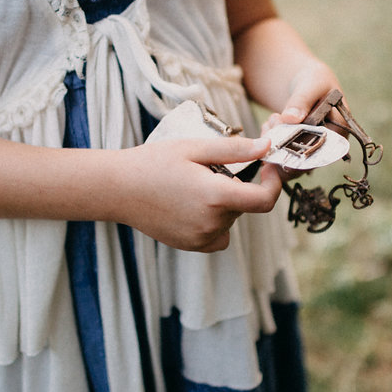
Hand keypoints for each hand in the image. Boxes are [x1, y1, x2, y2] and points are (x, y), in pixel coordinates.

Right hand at [117, 137, 281, 252]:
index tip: (268, 169)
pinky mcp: (190, 245)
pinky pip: (218, 236)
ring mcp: (200, 238)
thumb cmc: (153, 162)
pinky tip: (195, 206)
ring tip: (195, 185)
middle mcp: (211, 222)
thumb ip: (235, 149)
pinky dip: (216, 222)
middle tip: (214, 169)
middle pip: (244, 205)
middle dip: (239, 186)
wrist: (118, 189)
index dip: (273, 184)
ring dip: (225, 203)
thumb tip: (267, 146)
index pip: (264, 200)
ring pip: (230, 219)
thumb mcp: (194, 147)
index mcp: (215, 196)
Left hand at [260, 61, 344, 179]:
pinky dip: (271, 143)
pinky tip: (267, 127)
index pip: (327, 148)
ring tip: (270, 122)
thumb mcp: (311, 84)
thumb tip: (290, 118)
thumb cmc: (314, 81)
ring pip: (291, 158)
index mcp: (341, 129)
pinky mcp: (297, 149)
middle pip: (307, 158)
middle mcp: (328, 144)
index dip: (305, 148)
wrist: (304, 84)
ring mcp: (312, 149)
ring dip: (276, 144)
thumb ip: (302, 100)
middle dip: (286, 144)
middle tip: (273, 123)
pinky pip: (281, 154)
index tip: (285, 136)